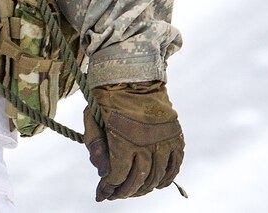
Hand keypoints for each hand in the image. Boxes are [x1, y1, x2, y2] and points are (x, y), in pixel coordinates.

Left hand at [83, 81, 183, 201]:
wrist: (133, 72)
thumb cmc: (107, 93)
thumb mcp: (92, 117)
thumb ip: (95, 145)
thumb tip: (102, 172)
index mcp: (123, 139)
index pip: (117, 175)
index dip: (108, 188)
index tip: (101, 195)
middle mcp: (146, 143)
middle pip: (138, 180)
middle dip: (124, 191)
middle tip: (115, 194)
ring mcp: (163, 140)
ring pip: (156, 176)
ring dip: (144, 187)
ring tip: (134, 190)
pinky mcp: (175, 135)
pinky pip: (175, 165)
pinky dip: (167, 177)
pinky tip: (158, 183)